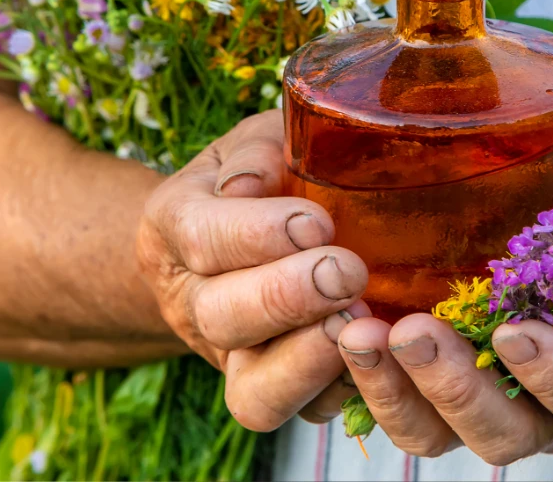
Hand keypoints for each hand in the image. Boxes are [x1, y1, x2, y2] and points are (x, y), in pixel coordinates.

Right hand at [137, 110, 369, 430]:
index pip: (200, 237)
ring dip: (311, 359)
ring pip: (252, 390)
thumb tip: (249, 185)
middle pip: (219, 317)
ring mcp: (231, 353)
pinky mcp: (276, 386)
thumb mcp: (258, 142)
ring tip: (361, 321)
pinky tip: (376, 351)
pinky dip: (343, 389)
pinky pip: (303, 411)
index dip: (257, 235)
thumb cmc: (266, 172)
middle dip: (288, 297)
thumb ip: (256, 153)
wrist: (244, 234)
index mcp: (176, 223)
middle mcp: (192, 298)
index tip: (316, 222)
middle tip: (347, 272)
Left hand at [337, 177, 552, 463]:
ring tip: (360, 335)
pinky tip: (342, 333)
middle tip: (416, 334)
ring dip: (396, 391)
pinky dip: (367, 383)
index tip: (516, 333)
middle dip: (457, 387)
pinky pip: (397, 410)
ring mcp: (484, 408)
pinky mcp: (433, 395)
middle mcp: (542, 412)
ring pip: (437, 433)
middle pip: (503, 432)